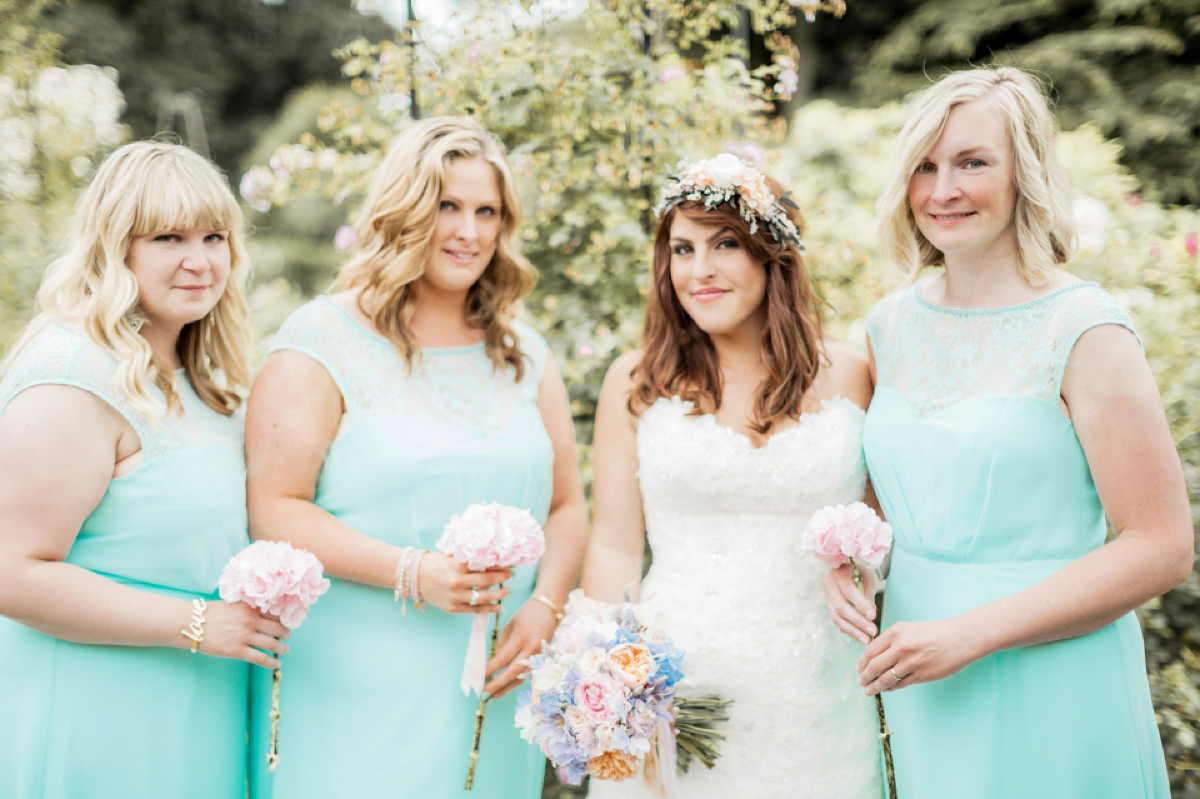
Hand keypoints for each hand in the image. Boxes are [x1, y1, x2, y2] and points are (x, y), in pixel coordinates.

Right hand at [198, 601, 290, 668]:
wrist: (192, 624)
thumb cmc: (210, 613)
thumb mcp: (233, 604)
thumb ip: (248, 607)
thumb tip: (263, 611)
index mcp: (250, 607)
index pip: (275, 612)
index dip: (284, 618)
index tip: (288, 621)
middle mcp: (250, 620)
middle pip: (278, 628)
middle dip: (286, 633)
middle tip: (288, 635)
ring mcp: (244, 636)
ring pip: (272, 644)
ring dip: (282, 647)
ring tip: (285, 649)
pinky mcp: (237, 651)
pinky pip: (260, 658)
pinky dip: (271, 662)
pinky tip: (277, 664)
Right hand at [417, 552, 510, 613]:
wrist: (414, 577)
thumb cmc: (435, 563)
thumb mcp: (451, 556)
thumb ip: (469, 558)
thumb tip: (493, 558)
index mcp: (457, 564)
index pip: (485, 565)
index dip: (499, 566)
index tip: (508, 565)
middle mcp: (456, 580)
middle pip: (487, 581)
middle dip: (502, 578)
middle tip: (511, 576)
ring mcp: (454, 596)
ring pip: (483, 597)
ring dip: (499, 594)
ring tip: (507, 591)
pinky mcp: (451, 607)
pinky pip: (474, 610)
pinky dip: (488, 609)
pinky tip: (498, 607)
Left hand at [483, 597, 558, 698]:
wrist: (549, 610)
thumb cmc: (526, 615)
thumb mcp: (509, 626)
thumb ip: (501, 646)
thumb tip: (492, 663)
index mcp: (521, 638)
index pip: (503, 658)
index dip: (491, 669)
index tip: (479, 677)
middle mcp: (531, 650)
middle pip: (512, 672)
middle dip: (497, 685)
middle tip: (484, 694)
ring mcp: (538, 657)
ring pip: (521, 677)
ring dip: (506, 688)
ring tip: (492, 696)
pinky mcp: (542, 660)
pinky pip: (526, 674)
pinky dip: (515, 682)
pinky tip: (505, 688)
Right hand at [823, 563, 880, 644]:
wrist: (854, 569)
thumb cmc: (865, 572)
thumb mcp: (869, 578)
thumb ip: (868, 595)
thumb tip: (870, 615)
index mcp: (838, 573)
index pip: (848, 591)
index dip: (860, 605)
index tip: (873, 617)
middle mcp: (829, 585)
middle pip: (841, 607)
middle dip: (858, 622)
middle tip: (873, 632)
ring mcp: (827, 597)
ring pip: (837, 618)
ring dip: (853, 631)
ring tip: (867, 640)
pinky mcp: (829, 607)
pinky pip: (838, 621)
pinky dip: (850, 631)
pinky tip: (861, 637)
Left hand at [856, 616, 980, 695]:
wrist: (960, 638)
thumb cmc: (935, 632)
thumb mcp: (909, 629)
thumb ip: (892, 640)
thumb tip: (874, 656)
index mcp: (896, 632)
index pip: (870, 651)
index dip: (862, 663)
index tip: (859, 669)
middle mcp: (901, 647)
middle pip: (874, 666)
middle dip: (864, 677)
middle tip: (861, 683)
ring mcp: (911, 662)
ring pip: (886, 679)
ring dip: (875, 687)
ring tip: (869, 691)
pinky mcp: (922, 675)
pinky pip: (900, 684)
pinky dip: (891, 688)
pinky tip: (887, 689)